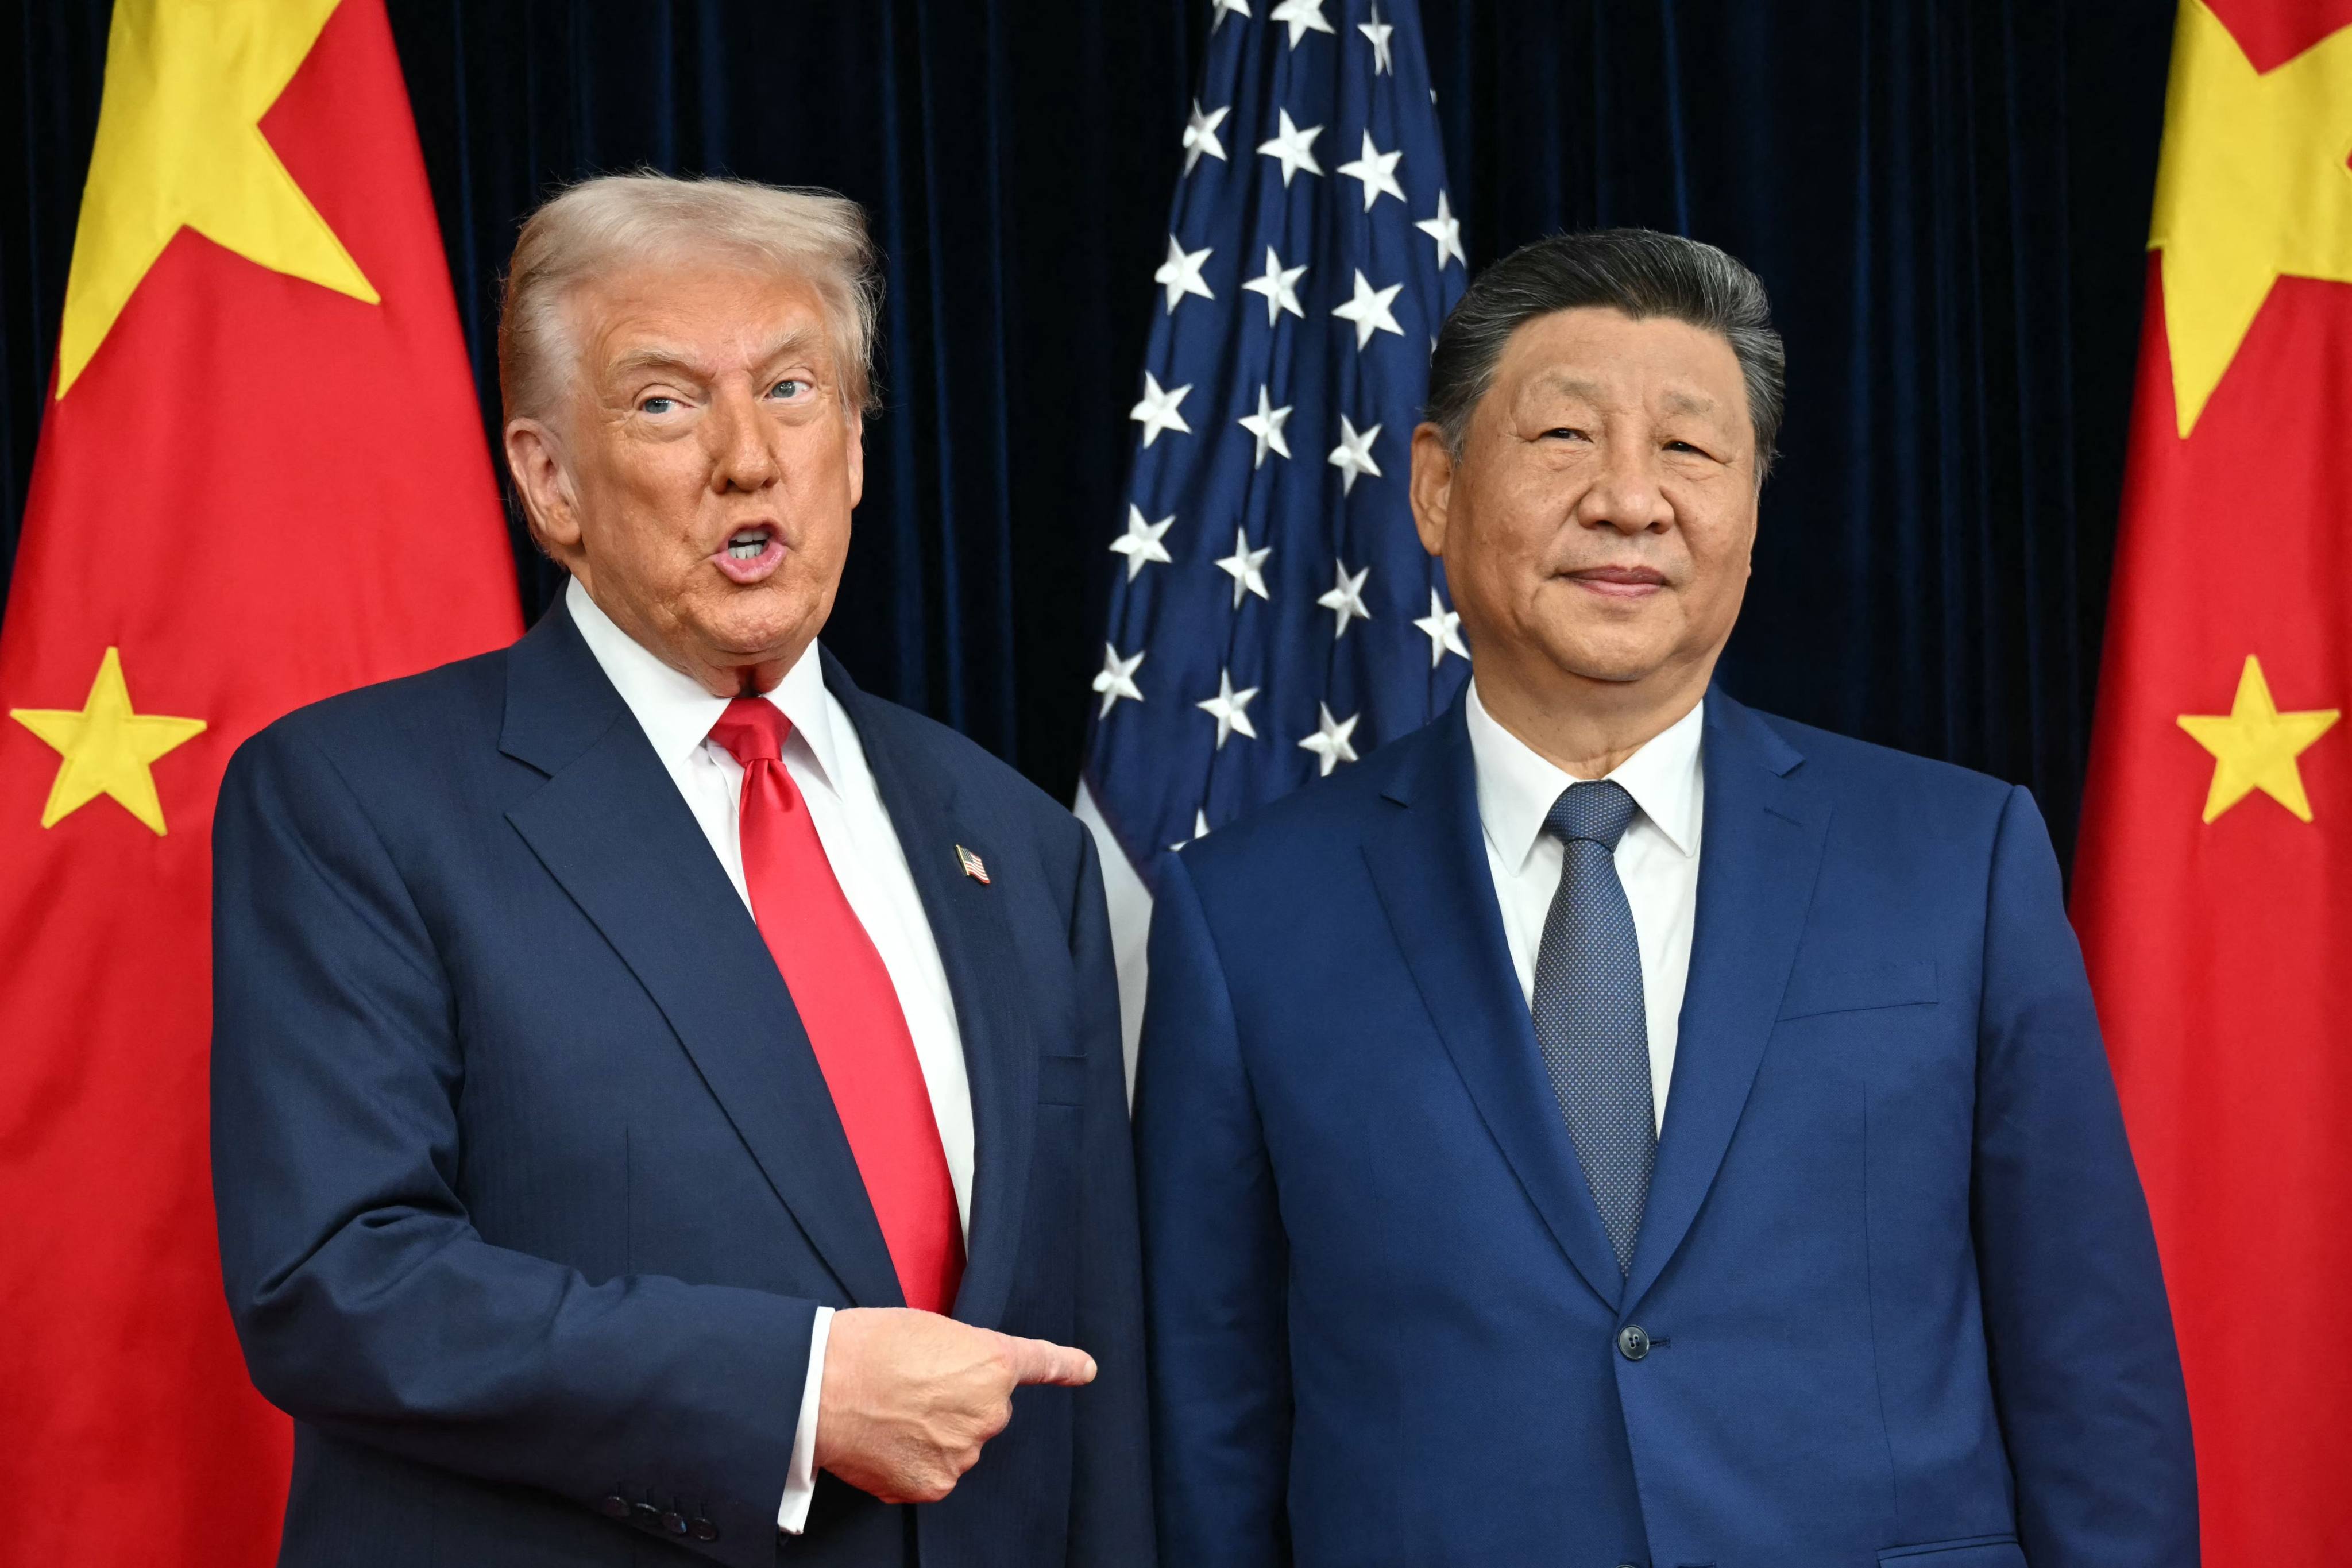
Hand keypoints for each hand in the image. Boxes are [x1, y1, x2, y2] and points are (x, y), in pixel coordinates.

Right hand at [812, 1307, 1095, 1503]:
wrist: (823, 1387)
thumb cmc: (867, 1346)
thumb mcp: (928, 1329)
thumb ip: (960, 1356)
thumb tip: (955, 1380)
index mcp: (992, 1363)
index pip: (1040, 1362)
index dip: (1065, 1365)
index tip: (1084, 1369)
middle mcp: (989, 1411)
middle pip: (984, 1411)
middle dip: (956, 1404)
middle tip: (911, 1390)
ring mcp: (964, 1452)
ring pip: (957, 1444)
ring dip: (934, 1434)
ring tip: (890, 1412)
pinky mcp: (935, 1483)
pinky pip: (933, 1472)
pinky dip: (912, 1461)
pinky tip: (886, 1440)